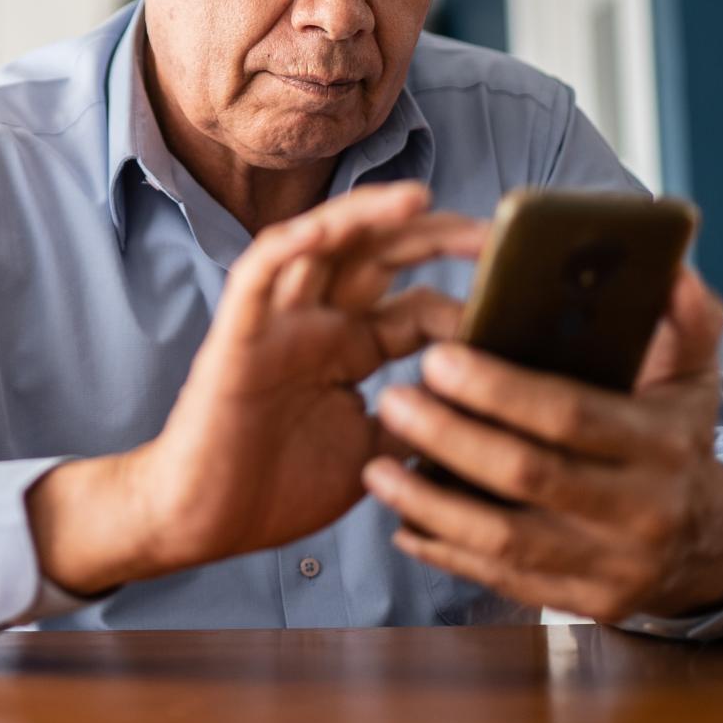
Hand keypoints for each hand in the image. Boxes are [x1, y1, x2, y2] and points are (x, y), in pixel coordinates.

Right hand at [27, 181, 485, 594]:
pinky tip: (327, 227)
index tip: (518, 304)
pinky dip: (290, 244)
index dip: (466, 300)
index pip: (418, 305)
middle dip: (433, 237)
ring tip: (420, 198)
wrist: (203, 524)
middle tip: (491, 234)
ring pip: (321, 245)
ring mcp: (278, 324)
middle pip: (378, 256)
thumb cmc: (277, 489)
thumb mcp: (374, 455)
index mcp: (351, 349)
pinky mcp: (238, 335)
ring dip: (367, 217)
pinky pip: (259, 274)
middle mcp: (318, 323)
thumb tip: (486, 409)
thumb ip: (417, 422)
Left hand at [362, 266, 722, 621]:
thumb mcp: (692, 377)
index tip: (436, 357)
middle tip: (391, 400)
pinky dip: (446, 551)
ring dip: (430, 504)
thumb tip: (671, 266)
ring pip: (506, 539)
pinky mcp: (584, 601)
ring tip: (375, 468)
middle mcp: (641, 509)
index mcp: (661, 444)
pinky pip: (502, 580)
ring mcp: (612, 564)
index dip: (499, 389)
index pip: (571, 414)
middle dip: (450, 437)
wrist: (708, 545)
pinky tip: (400, 523)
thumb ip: (685, 318)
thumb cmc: (675, 440)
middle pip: (528, 475)